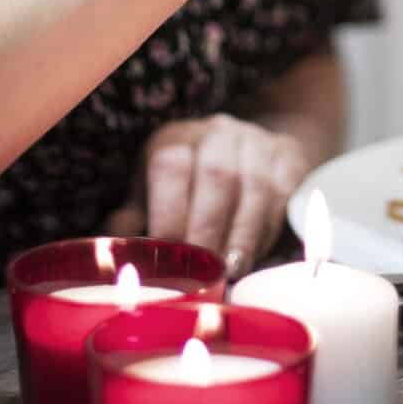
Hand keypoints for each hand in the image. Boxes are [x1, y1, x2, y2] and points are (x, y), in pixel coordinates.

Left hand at [104, 114, 310, 273]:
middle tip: (203, 270)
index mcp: (176, 138)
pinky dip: (268, 230)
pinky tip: (256, 255)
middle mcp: (218, 133)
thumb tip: (113, 255)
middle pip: (217, 176)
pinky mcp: (289, 158)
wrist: (247, 150)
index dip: (171, 212)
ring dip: (243, 234)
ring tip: (232, 269)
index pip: (171, 166)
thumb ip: (134, 219)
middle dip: (209, 229)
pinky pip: (283, 195)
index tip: (169, 255)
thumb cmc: (189, 182)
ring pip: (255, 187)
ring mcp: (258, 142)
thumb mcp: (154, 190)